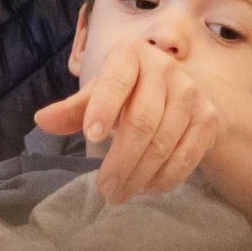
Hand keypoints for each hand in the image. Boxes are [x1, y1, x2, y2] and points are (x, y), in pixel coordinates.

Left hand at [34, 41, 222, 204]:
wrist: (179, 91)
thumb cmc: (127, 91)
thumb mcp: (97, 93)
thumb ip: (73, 109)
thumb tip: (42, 121)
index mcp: (131, 57)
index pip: (116, 82)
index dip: (104, 108)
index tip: (90, 137)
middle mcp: (167, 71)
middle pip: (142, 122)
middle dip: (121, 160)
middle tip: (104, 188)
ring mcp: (193, 95)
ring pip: (164, 143)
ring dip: (140, 174)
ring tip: (119, 194)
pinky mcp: (209, 119)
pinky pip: (188, 155)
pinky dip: (166, 177)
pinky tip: (146, 188)